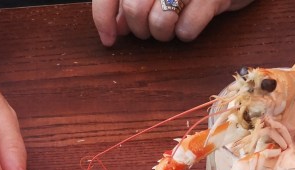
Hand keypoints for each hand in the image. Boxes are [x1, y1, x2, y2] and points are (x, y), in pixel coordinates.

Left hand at [93, 0, 254, 45]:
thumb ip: (131, 1)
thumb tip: (115, 28)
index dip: (103, 18)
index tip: (109, 40)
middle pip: (134, 11)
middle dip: (140, 29)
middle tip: (151, 27)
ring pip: (159, 23)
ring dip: (164, 33)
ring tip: (173, 21)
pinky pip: (187, 30)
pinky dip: (187, 32)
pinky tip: (191, 18)